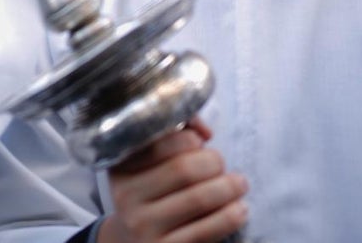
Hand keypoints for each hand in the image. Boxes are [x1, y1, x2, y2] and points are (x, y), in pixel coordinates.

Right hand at [97, 119, 248, 242]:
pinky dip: (231, 216)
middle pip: (183, 169)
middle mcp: (125, 195)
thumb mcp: (153, 163)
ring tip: (240, 184)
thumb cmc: (156, 192)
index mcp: (121, 166)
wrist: (137, 241)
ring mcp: (143, 226)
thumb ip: (175, 134)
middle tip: (222, 164)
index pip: (159, 142)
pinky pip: (206, 229)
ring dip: (229, 187)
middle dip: (213, 162)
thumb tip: (204, 131)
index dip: (190, 138)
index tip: (201, 142)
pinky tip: (240, 209)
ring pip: (198, 198)